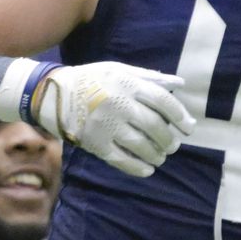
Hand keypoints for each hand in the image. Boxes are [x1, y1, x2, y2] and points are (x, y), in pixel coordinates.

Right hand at [33, 63, 195, 176]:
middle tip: (173, 145)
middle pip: (155, 126)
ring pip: (141, 145)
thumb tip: (179, 83)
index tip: (188, 127)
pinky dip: (137, 168)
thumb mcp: (119, 70)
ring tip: (161, 156)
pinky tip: (147, 170)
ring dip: (157, 154)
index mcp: (127, 83)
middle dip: (169, 138)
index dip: (180, 116)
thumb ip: (150, 78)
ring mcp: (106, 125)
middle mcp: (119, 104)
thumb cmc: (92, 80)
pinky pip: (121, 160)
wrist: (52, 93)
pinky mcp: (94, 143)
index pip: (163, 101)